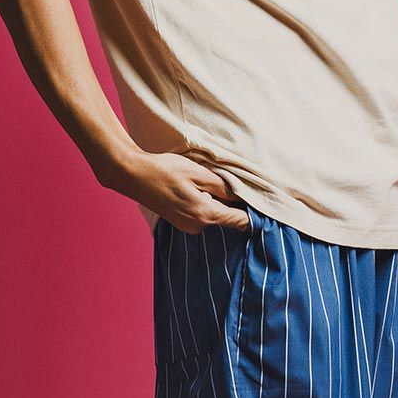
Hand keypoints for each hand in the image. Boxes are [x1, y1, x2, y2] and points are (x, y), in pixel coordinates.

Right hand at [117, 150, 251, 233]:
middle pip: (228, 217)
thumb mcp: (199, 173)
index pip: (241, 221)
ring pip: (215, 214)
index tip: (263, 201)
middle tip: (228, 181)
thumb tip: (244, 196)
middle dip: (232, 201)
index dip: (255, 212)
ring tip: (205, 181)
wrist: (133, 175)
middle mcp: (198, 226)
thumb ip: (224, 187)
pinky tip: (193, 188)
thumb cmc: (165, 171)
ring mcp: (188, 227)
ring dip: (217, 201)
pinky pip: (202, 214)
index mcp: (206, 214)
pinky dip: (204, 203)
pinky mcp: (181, 222)